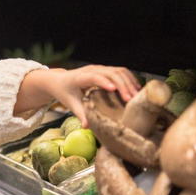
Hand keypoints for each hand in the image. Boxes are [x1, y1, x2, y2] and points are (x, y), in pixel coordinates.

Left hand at [16, 65, 139, 126]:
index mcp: (80, 77)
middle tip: (131, 99)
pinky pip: (120, 71)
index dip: (103, 82)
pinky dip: (129, 79)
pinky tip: (136, 89)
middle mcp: (91, 70)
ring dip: (129, 82)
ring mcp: (99, 68)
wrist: (59, 80)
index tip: (113, 89)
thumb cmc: (65, 92)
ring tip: (136, 96)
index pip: (93, 77)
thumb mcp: (71, 104)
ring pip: (118, 71)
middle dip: (123, 85)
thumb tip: (87, 126)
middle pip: (110, 73)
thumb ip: (80, 114)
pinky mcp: (105, 69)